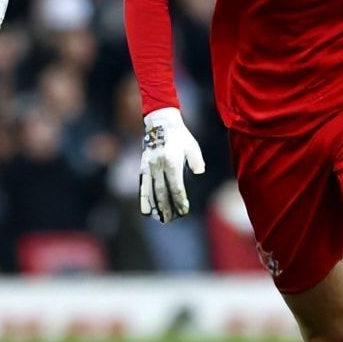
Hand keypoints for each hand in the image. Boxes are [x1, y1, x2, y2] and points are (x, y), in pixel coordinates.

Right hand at [139, 107, 204, 222]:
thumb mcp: (192, 146)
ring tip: (158, 217)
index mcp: (172, 161)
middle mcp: (159, 165)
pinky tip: (146, 209)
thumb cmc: (180, 136)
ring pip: (150, 190)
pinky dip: (144, 198)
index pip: (176, 186)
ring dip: (154, 205)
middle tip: (170, 219)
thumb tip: (199, 172)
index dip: (180, 200)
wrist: (160, 122)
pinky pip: (143, 185)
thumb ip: (196, 161)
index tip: (184, 210)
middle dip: (166, 207)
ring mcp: (149, 166)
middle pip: (162, 191)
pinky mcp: (143, 166)